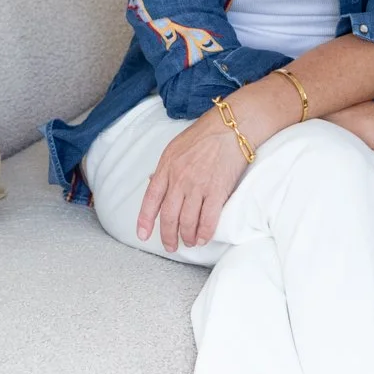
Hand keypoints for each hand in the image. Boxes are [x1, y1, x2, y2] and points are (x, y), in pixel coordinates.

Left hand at [138, 109, 253, 251]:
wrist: (230, 127)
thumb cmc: (204, 134)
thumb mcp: (175, 148)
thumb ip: (165, 168)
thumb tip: (154, 182)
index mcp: (166, 168)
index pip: (151, 199)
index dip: (145, 220)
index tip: (143, 235)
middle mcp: (179, 179)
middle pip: (168, 216)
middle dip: (168, 236)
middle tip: (171, 246)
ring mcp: (198, 186)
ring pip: (187, 221)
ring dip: (187, 236)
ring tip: (189, 242)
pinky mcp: (217, 191)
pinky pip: (208, 219)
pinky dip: (204, 233)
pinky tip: (203, 238)